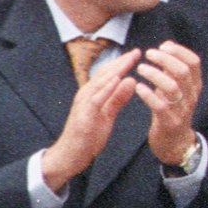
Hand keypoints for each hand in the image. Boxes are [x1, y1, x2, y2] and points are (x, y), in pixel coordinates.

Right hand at [41, 49, 142, 191]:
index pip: (108, 74)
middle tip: (137, 51)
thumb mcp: (107, 114)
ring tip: (130, 60)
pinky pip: (96, 99)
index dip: (122, 63)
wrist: (70, 156)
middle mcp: (86, 94)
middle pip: (105, 74)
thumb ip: (118, 98)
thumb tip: (131, 80)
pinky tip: (117, 79)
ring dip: (116, 70)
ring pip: (100, 82)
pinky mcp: (84, 115)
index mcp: (92, 94)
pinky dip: (106, 88)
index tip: (137, 53)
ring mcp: (83, 104)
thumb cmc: (88, 135)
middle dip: (121, 62)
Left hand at [138, 41, 202, 166]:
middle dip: (165, 59)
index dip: (179, 51)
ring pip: (171, 87)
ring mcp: (182, 110)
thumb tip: (166, 46)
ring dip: (154, 75)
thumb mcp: (176, 89)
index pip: (194, 62)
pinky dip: (148, 94)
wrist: (174, 143)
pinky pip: (160, 106)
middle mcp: (192, 96)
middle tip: (148, 53)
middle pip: (183, 71)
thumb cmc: (171, 110)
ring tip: (140, 68)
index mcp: (195, 85)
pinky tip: (138, 87)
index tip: (163, 45)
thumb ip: (172, 71)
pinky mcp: (170, 122)